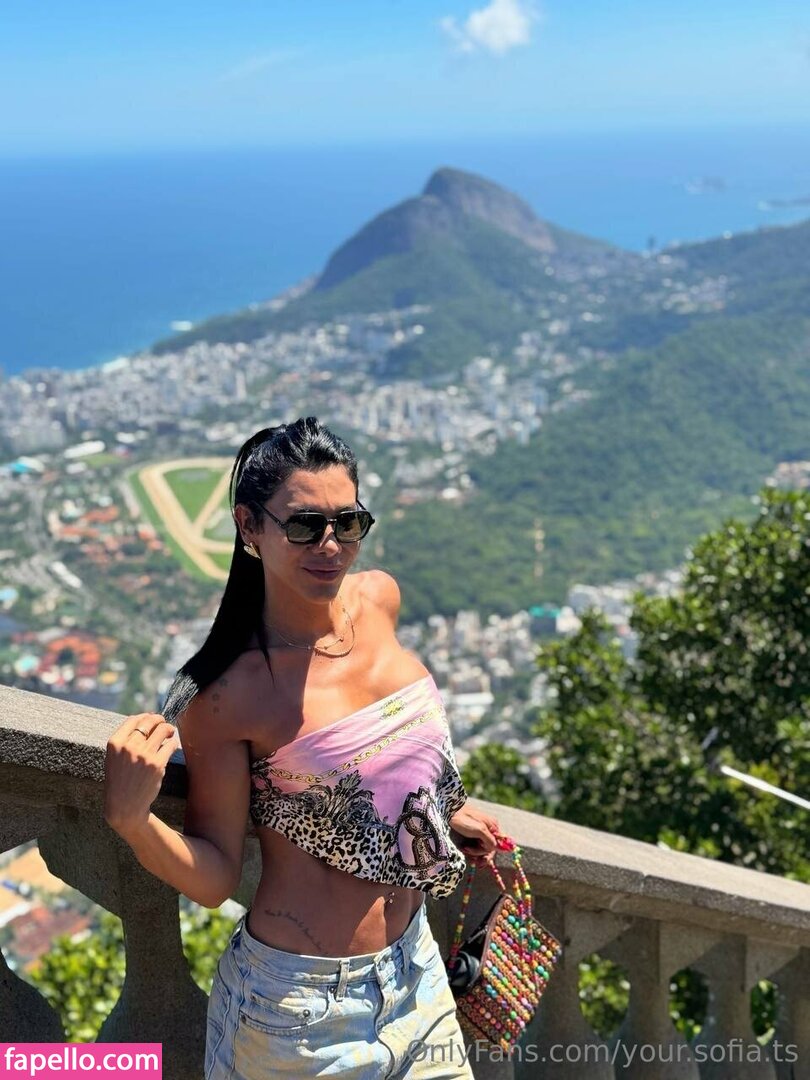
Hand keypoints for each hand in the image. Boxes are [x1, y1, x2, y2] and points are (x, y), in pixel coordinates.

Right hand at [104, 713, 178, 838]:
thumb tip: (145, 718)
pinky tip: (171, 745)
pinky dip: (173, 743)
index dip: (145, 716)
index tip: (151, 718)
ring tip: (170, 732)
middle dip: (159, 720)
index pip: (133, 719)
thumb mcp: (114, 758)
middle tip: (164, 724)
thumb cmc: (120, 781)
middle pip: (150, 721)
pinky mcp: (157, 764)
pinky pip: (171, 745)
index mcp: (115, 743)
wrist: (125, 806)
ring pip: (163, 729)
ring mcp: (144, 755)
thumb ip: (125, 740)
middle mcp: (128, 746)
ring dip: (169, 729)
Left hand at [449, 805, 500, 866]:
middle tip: (472, 859)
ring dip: (474, 853)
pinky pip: (474, 846)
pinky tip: (464, 850)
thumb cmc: (464, 819)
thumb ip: (490, 840)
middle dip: (480, 854)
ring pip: (480, 848)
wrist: (448, 813)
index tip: (483, 860)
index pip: (497, 845)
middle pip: (488, 848)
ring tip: (465, 850)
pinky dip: (470, 851)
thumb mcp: (480, 830)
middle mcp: (488, 830)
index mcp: (493, 827)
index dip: (490, 854)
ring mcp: (479, 833)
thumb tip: (495, 848)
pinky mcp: (471, 835)